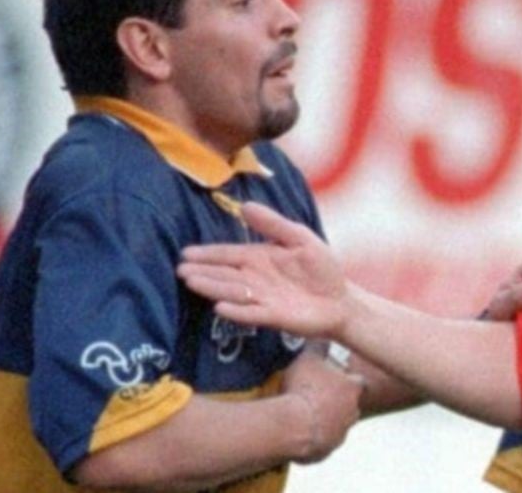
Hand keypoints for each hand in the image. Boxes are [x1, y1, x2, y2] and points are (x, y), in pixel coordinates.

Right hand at [178, 202, 349, 336]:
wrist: (341, 299)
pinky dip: (236, 311)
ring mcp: (262, 299)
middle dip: (202, 271)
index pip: (228, 254)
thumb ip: (273, 224)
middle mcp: (254, 279)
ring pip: (232, 292)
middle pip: (224, 274)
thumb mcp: (300, 238)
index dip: (208, 254)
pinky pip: (251, 313)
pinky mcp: (273, 316)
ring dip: (213, 287)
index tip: (186, 253)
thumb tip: (244, 205)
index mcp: (259, 258)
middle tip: (180, 270)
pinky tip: (220, 307)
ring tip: (192, 282)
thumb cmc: (320, 267)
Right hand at [283, 349, 363, 463]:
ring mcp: (340, 433)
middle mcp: (352, 412)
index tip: (334, 378)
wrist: (292, 424)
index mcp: (352, 388)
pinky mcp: (326, 451)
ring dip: (325, 420)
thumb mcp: (308, 358)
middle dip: (335, 401)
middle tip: (316, 396)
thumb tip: (321, 336)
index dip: (345, 380)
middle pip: (348, 405)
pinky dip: (312, 437)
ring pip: (336, 425)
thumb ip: (317, 347)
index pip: (357, 381)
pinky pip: (321, 442)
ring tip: (304, 413)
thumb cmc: (303, 389)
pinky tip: (298, 429)